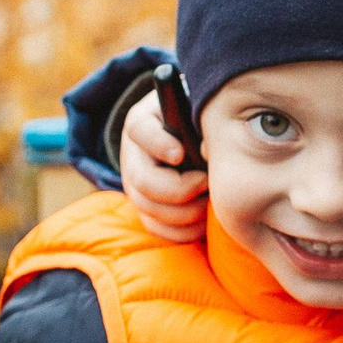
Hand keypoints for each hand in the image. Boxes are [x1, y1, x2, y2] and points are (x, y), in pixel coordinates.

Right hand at [119, 89, 208, 243]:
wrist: (191, 137)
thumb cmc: (197, 120)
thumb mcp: (197, 112)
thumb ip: (201, 123)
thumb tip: (209, 150)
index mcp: (143, 122)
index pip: (140, 130)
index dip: (158, 144)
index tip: (179, 154)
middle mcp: (132, 156)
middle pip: (143, 181)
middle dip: (179, 189)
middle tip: (207, 183)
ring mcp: (135, 186)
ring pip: (150, 209)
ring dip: (185, 213)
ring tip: (210, 203)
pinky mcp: (146, 209)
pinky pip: (158, 228)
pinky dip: (183, 231)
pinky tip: (205, 222)